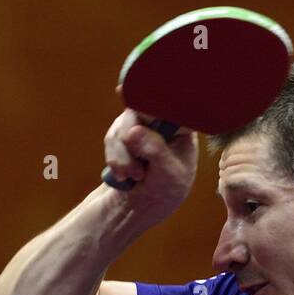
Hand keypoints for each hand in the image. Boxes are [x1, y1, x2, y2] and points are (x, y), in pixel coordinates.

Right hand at [102, 86, 198, 223]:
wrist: (141, 207)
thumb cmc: (166, 191)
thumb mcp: (168, 175)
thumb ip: (154, 152)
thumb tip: (132, 131)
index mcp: (182, 125)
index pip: (169, 102)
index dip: (151, 91)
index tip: (131, 87)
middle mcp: (162, 120)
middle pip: (138, 112)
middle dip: (129, 141)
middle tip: (135, 170)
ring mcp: (141, 126)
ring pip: (121, 127)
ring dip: (120, 156)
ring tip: (132, 177)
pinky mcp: (124, 135)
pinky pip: (111, 138)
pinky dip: (114, 159)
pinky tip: (124, 175)